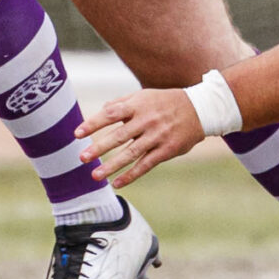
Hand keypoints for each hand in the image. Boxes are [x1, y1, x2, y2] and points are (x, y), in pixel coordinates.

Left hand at [75, 88, 206, 188]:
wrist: (202, 109)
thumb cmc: (168, 102)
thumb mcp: (146, 95)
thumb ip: (123, 102)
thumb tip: (102, 109)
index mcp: (139, 105)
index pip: (111, 114)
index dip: (93, 123)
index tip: (77, 133)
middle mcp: (147, 121)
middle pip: (119, 136)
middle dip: (99, 148)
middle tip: (81, 158)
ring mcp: (157, 136)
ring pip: (131, 153)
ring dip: (112, 166)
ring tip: (95, 176)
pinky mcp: (167, 150)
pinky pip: (146, 164)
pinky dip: (131, 175)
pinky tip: (117, 183)